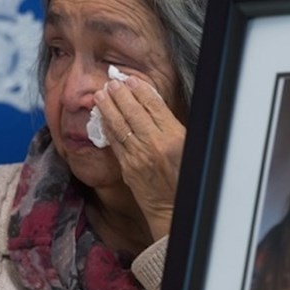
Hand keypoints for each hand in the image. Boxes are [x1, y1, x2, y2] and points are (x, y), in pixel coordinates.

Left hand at [93, 76, 184, 240]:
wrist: (174, 208)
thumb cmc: (185, 179)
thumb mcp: (188, 147)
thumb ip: (172, 127)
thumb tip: (155, 106)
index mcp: (174, 137)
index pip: (154, 106)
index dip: (140, 90)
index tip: (132, 80)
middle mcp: (155, 144)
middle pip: (134, 112)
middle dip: (121, 94)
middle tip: (112, 82)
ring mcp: (138, 156)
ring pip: (120, 125)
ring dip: (109, 108)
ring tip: (101, 95)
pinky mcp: (127, 167)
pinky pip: (115, 142)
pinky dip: (108, 127)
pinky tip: (103, 118)